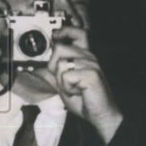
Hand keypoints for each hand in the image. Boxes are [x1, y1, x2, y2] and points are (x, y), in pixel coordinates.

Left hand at [47, 25, 122, 144]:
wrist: (100, 114)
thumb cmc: (85, 100)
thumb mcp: (65, 83)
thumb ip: (57, 70)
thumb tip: (45, 60)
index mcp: (84, 57)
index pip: (77, 33)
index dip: (64, 31)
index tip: (56, 35)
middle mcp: (89, 57)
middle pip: (59, 48)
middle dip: (54, 66)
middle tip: (66, 80)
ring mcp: (91, 64)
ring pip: (60, 64)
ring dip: (62, 81)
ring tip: (74, 88)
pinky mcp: (91, 74)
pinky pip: (66, 76)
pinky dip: (68, 88)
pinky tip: (79, 92)